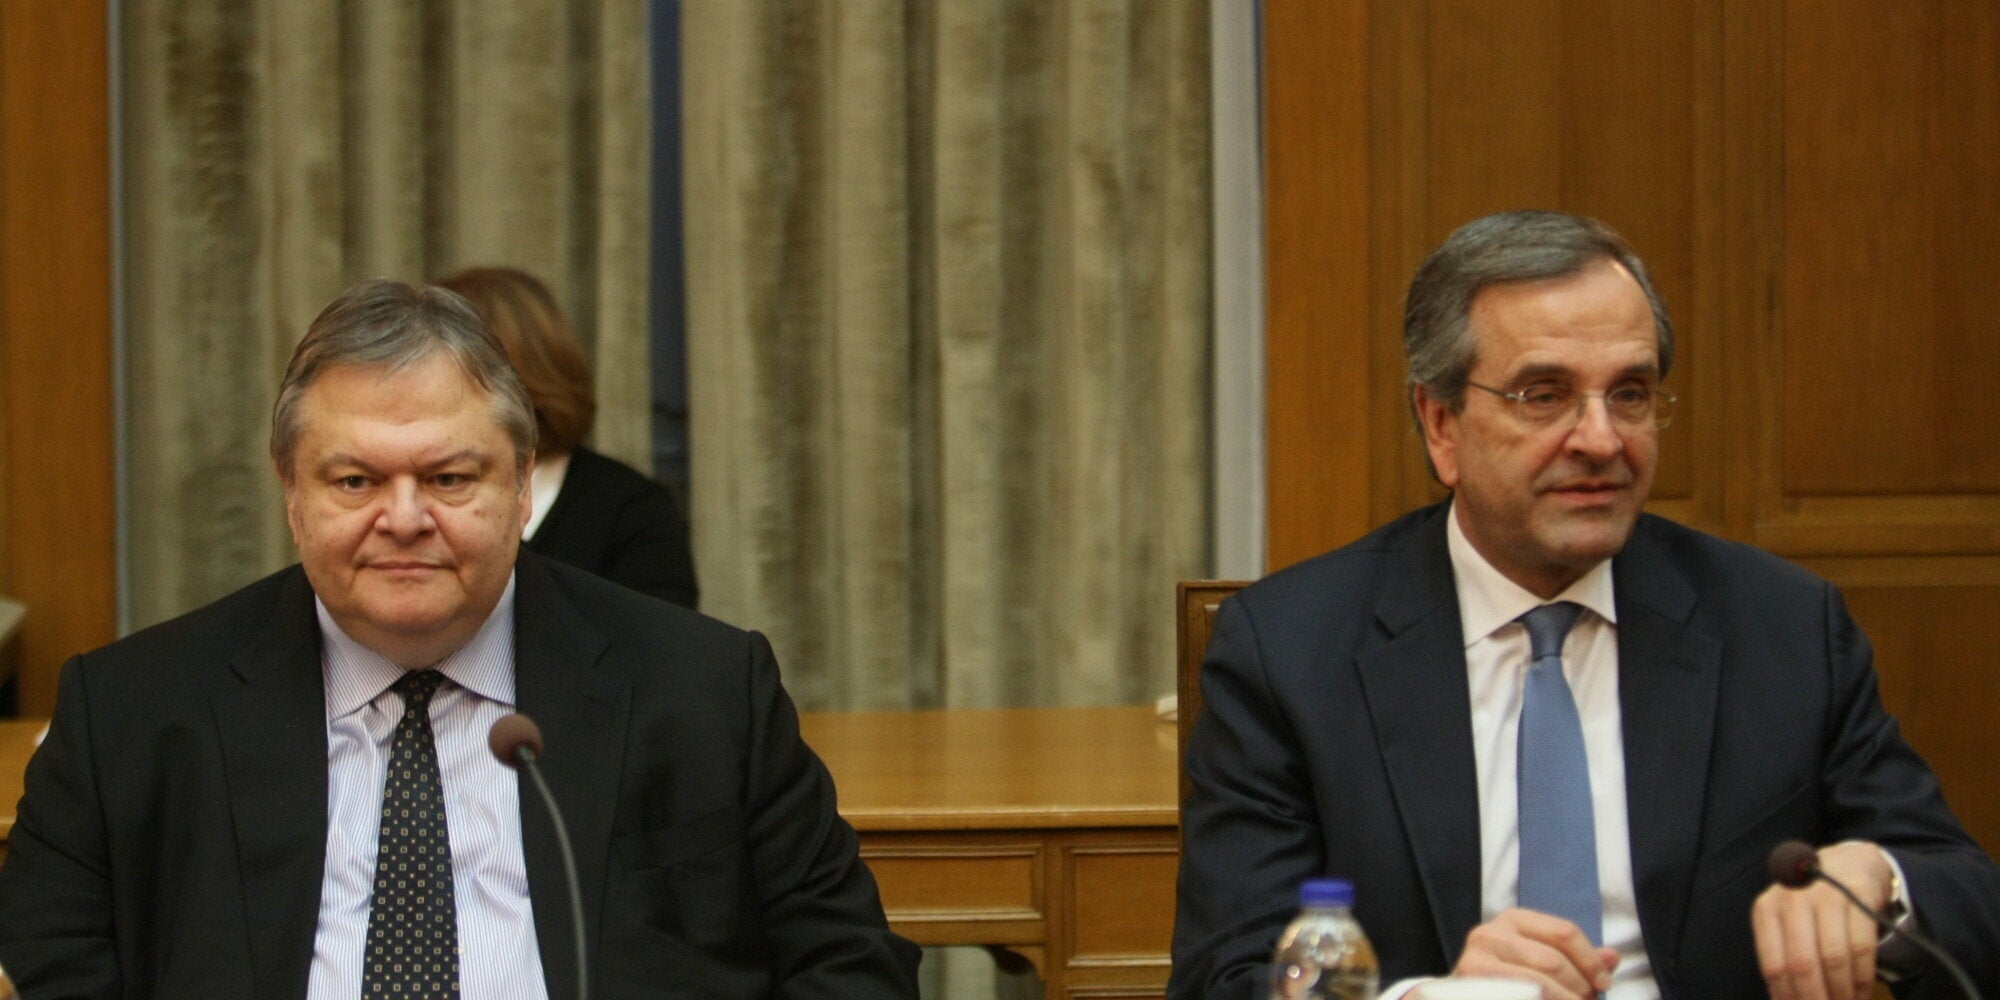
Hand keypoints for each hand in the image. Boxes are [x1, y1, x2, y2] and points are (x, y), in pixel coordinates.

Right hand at [1453, 908, 1617, 999]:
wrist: (1462, 998)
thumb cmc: (1507, 979)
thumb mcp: (1540, 960)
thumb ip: (1576, 959)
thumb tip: (1612, 957)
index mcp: (1513, 919)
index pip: (1564, 932)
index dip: (1591, 961)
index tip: (1604, 984)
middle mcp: (1491, 934)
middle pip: (1554, 962)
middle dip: (1579, 989)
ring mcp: (1477, 962)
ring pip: (1540, 986)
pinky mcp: (1474, 986)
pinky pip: (1524, 997)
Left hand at [1752, 840, 1893, 999]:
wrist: (1849, 863)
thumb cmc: (1811, 902)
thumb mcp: (1786, 919)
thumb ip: (1783, 953)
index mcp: (1767, 909)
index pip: (1774, 965)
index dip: (1786, 997)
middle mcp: (1793, 899)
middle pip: (1803, 964)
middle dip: (1816, 999)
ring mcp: (1826, 894)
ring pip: (1834, 958)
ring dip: (1842, 993)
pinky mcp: (1858, 895)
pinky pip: (1862, 947)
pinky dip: (1862, 979)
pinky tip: (1861, 995)